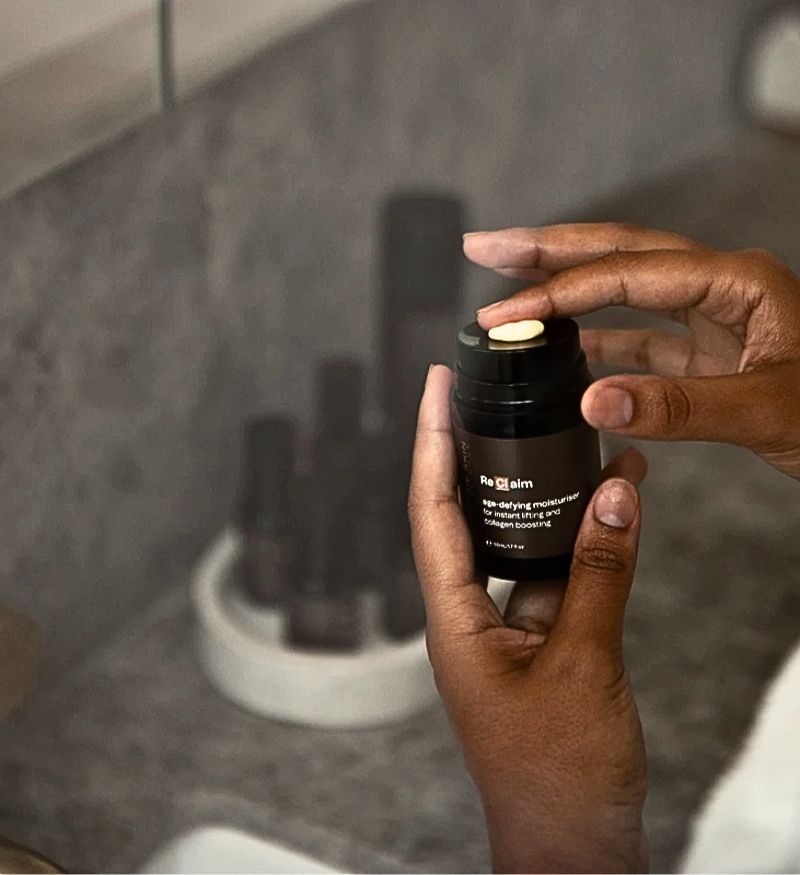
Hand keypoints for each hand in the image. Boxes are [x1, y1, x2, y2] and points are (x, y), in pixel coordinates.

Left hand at [408, 365, 647, 873]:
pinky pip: (550, 574)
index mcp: (451, 618)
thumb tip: (616, 493)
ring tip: (571, 437)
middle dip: (478, 451)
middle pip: (464, 512)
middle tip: (493, 393)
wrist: (574, 843)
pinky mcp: (536, 641)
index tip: (435, 385)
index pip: (432, 509)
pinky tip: (609, 504)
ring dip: (543, 494)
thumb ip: (598, 573)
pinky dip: (576, 539)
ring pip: (515, 540)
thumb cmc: (558, 771)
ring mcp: (500, 627)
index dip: (429, 440)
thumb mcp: (583, 660)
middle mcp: (465, 614)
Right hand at [465, 224, 799, 478]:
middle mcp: (719, 286)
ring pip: (622, 288)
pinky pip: (638, 335)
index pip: (625, 275)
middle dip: (544, 248)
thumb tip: (591, 401)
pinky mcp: (708, 350)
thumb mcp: (767, 411)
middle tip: (482, 246)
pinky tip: (561, 350)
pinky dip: (594, 340)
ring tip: (507, 286)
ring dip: (563, 286)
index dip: (557, 294)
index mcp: (735, 281)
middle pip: (616, 251)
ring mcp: (712, 317)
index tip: (502, 316)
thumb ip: (678, 406)